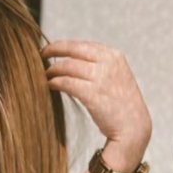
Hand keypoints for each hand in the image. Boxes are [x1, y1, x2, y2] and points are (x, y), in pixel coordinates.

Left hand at [40, 39, 151, 154]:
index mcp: (113, 56)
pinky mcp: (92, 94)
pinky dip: (54, 83)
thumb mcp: (115, 75)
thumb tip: (70, 58)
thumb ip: (99, 64)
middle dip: (52, 51)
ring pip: (66, 66)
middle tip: (39, 56)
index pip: (81, 45)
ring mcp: (101, 78)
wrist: (133, 127)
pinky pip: (65, 82)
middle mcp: (108, 63)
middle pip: (71, 50)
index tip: (50, 50)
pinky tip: (49, 86)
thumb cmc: (120, 104)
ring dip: (51, 70)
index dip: (62, 45)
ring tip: (44, 75)